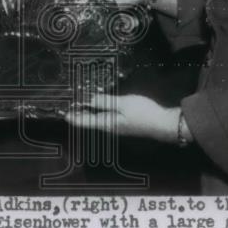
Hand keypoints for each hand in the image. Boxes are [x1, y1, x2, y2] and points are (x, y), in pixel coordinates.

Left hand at [65, 93, 180, 142]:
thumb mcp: (122, 104)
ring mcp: (118, 127)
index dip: (74, 117)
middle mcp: (110, 127)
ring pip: (98, 120)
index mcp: (107, 123)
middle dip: (80, 114)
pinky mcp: (125, 124)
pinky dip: (100, 111)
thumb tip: (88, 100)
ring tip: (81, 104)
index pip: (85, 121)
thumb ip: (105, 102)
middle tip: (69, 107)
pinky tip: (100, 106)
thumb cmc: (143, 113)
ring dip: (89, 113)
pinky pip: (107, 118)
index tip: (63, 114)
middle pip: (91, 121)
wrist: (164, 124)